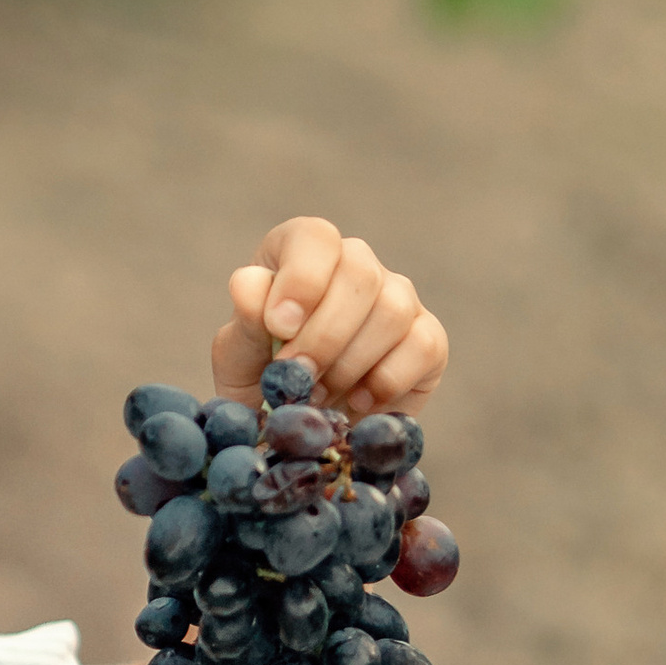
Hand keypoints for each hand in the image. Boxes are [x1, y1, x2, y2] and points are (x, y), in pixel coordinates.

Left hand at [212, 219, 444, 418]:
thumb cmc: (262, 380)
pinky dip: (385, 381)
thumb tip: (249, 284)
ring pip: (392, 311)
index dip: (301, 279)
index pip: (315, 238)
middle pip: (360, 274)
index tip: (280, 328)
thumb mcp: (238, 357)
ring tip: (318, 395)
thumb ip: (244, 321)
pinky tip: (356, 401)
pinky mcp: (428, 339)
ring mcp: (399, 298)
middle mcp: (357, 264)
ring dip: (350, 363)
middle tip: (298, 377)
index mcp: (304, 252)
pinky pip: (423, 347)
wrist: (298, 427)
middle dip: (324, 335)